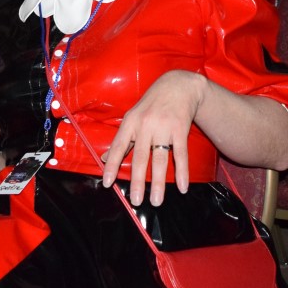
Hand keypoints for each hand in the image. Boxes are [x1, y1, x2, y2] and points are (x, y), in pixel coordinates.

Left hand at [101, 71, 204, 206]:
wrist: (178, 86)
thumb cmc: (152, 103)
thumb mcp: (132, 116)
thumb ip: (122, 139)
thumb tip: (105, 159)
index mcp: (131, 122)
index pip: (118, 146)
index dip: (112, 165)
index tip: (108, 183)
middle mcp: (146, 125)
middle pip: (140, 157)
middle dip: (137, 181)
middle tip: (136, 201)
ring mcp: (164, 128)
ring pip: (160, 159)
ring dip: (159, 182)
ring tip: (157, 201)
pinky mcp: (181, 130)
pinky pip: (181, 154)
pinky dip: (182, 172)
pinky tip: (182, 187)